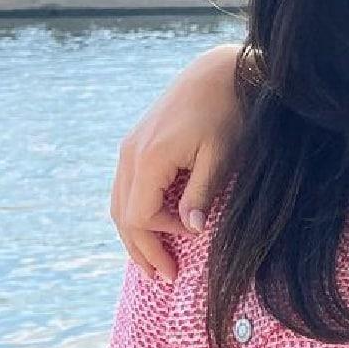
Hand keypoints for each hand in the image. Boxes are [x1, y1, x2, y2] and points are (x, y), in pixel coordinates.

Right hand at [109, 43, 241, 282]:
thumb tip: (190, 232)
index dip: (158, 244)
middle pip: (122, 214)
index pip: (139, 217)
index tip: (182, 261)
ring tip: (154, 260)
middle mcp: (131, 154)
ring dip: (134, 233)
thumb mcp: (223, 155)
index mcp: (150, 159)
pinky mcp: (137, 141)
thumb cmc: (228, 111)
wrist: (218, 70)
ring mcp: (130, 146)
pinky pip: (127, 185)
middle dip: (141, 248)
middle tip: (163, 277)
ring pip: (119, 201)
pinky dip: (136, 210)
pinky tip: (156, 224)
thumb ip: (202, 193)